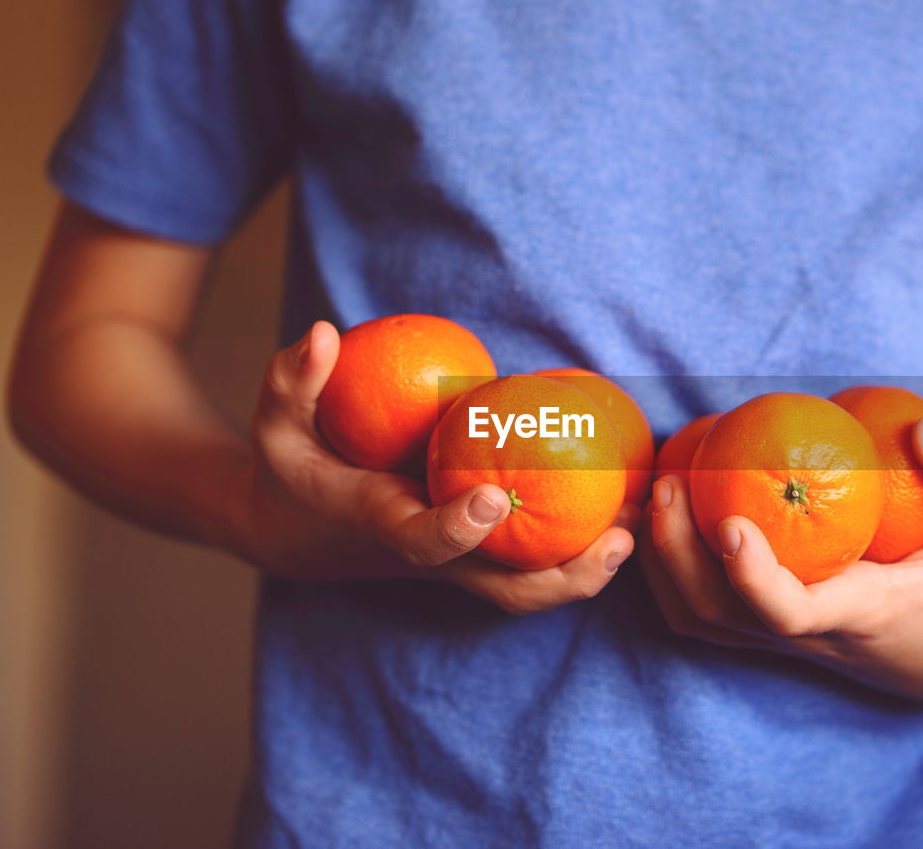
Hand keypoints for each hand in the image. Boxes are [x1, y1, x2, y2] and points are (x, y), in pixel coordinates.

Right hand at [235, 321, 635, 613]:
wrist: (295, 532)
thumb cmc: (291, 471)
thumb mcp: (276, 425)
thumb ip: (294, 380)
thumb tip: (321, 332)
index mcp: (384, 527)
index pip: (424, 542)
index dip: (458, 527)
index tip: (492, 498)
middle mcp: (432, 556)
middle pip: (507, 591)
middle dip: (567, 576)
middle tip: (620, 538)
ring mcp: (460, 562)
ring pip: (533, 587)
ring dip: (592, 566)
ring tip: (646, 522)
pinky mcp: (479, 554)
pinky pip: (537, 560)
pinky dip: (583, 544)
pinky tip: (627, 503)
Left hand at [645, 417, 922, 702]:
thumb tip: (921, 426)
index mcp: (857, 614)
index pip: (791, 613)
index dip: (753, 577)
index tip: (731, 523)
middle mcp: (807, 635)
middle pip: (717, 614)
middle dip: (676, 554)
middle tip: (666, 480)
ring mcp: (781, 639)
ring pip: (698, 619)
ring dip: (661, 562)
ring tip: (654, 490)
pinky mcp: (769, 632)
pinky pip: (702, 612)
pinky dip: (670, 570)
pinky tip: (668, 514)